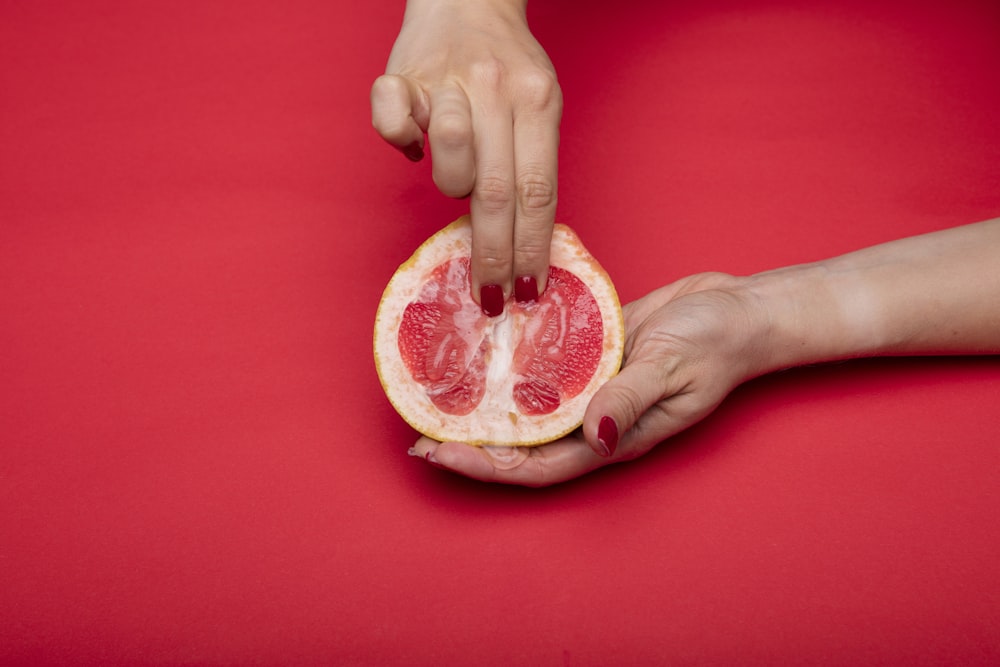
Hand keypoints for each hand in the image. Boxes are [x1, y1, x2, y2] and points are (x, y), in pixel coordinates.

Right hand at [371, 0, 561, 311]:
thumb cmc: (506, 64)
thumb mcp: (539, 104)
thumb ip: (533, 161)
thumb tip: (523, 240)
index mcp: (537, 100)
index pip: (538, 191)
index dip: (533, 247)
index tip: (528, 289)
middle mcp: (495, 89)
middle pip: (497, 190)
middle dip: (494, 253)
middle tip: (491, 294)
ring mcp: (447, 80)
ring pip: (448, 158)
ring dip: (452, 185)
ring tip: (457, 179)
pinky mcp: (401, 76)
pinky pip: (391, 123)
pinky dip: (400, 142)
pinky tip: (413, 144)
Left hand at [409, 272, 771, 485]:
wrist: (740, 312)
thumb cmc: (715, 344)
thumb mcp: (673, 367)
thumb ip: (631, 398)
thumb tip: (594, 435)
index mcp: (614, 437)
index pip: (537, 465)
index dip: (485, 466)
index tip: (437, 453)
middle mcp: (595, 420)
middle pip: (522, 445)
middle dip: (470, 444)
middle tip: (417, 430)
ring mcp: (592, 388)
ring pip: (528, 409)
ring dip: (486, 408)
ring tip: (439, 396)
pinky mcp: (593, 356)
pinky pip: (545, 368)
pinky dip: (513, 367)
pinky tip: (483, 353)